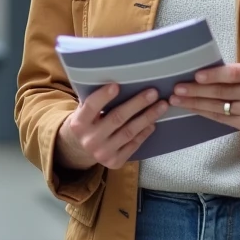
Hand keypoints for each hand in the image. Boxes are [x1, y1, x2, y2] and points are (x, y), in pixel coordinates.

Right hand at [55, 84, 169, 170]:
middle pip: (117, 118)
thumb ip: (95, 99)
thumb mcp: (84, 110)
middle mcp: (89, 139)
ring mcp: (102, 153)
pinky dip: (144, 133)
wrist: (81, 149)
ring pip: (129, 132)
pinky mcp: (114, 162)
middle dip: (137, 104)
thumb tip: (119, 77)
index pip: (91, 107)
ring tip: (161, 106)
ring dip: (147, 117)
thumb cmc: (87, 120)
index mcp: (78, 123)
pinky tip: (153, 123)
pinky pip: (133, 145)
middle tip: (153, 92)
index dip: (103, 96)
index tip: (117, 85)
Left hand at [170, 62, 239, 143]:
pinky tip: (192, 109)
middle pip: (221, 92)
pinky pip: (221, 119)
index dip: (213, 75)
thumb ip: (233, 73)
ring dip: (195, 103)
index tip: (195, 76)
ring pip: (218, 107)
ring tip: (178, 100)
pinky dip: (204, 113)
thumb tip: (199, 72)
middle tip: (177, 89)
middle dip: (196, 91)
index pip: (232, 73)